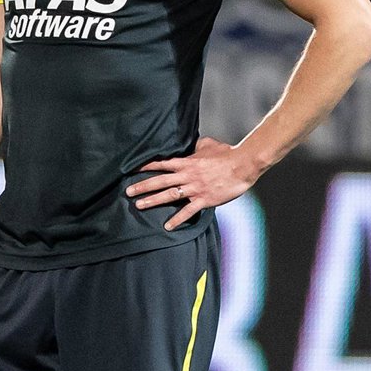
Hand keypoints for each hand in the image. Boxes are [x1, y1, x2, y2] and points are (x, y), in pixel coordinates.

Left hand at [125, 136, 260, 230]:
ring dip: (153, 201)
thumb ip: (195, 146)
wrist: (242, 165)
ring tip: (139, 205)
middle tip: (128, 191)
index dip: (146, 166)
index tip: (132, 169)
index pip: (162, 164)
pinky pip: (188, 211)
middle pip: (160, 181)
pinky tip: (167, 226)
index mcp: (187, 162)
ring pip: (169, 195)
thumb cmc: (226, 154)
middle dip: (143, 186)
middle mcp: (187, 175)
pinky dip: (177, 219)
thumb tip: (191, 144)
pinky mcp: (204, 200)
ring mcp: (195, 188)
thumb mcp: (207, 144)